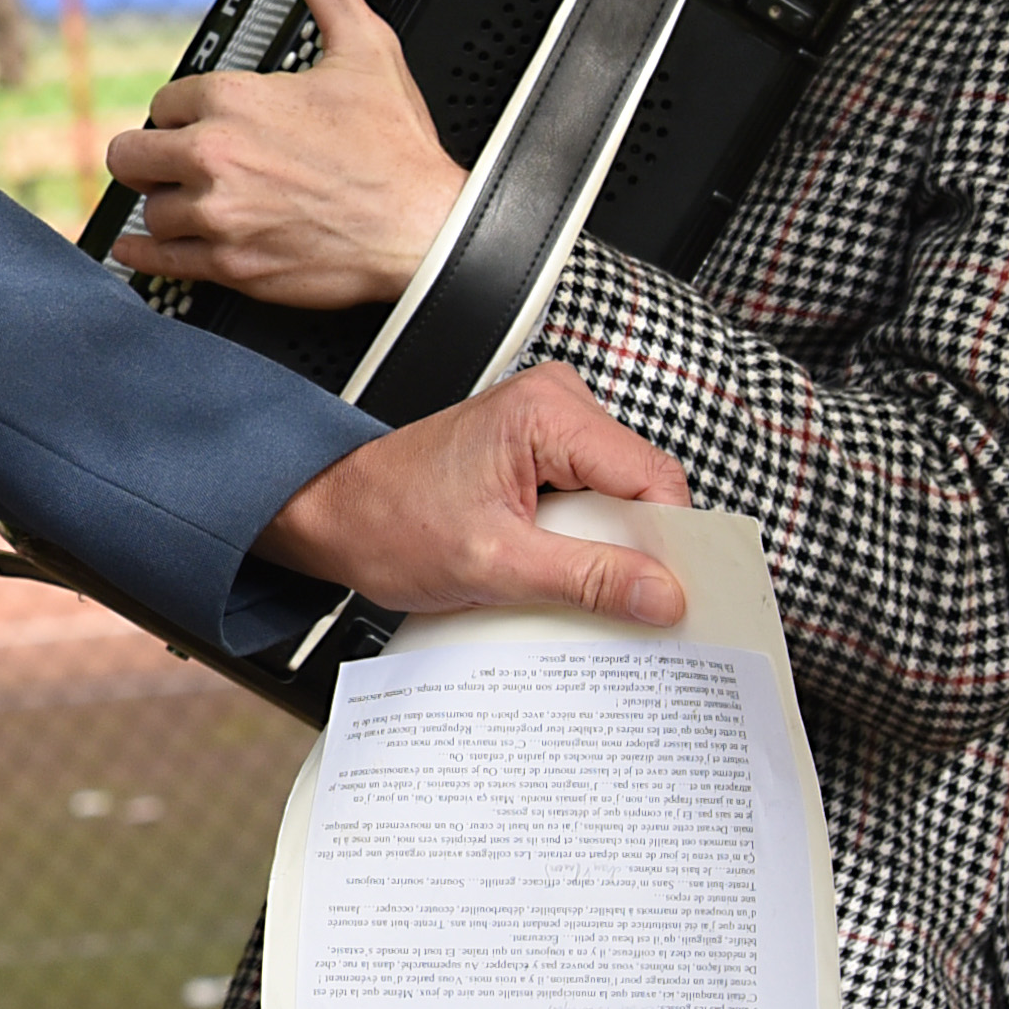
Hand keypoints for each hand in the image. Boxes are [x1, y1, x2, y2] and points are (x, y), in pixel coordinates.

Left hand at [104, 0, 465, 306]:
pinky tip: (145, 246)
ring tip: (199, 202)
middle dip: (154, 155)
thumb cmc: (398, 146)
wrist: (432, 231)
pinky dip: (145, 254)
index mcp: (234, 100)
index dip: (182, 112)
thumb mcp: (364, 44)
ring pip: (149, 207)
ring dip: (169, 204)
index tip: (200, 122)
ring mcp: (218, 214)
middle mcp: (214, 156)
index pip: (163, 101)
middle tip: (177, 161)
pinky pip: (153, 260)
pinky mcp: (227, 265)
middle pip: (131, 153)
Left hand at [256, 363, 692, 627]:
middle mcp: (555, 402)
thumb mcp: (494, 564)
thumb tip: (663, 594)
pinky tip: (563, 569)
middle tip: (624, 605)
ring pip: (622, 498)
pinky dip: (587, 540)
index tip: (673, 598)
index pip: (653, 478)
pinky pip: (594, 499)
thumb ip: (587, 578)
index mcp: (547, 412)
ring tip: (574, 585)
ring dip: (610, 548)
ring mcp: (550, 424)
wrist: (334, 515)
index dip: (671, 544)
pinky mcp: (543, 450)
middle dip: (639, 550)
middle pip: (643, 487)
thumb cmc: (389, 523)